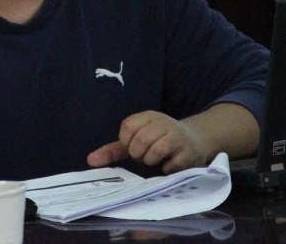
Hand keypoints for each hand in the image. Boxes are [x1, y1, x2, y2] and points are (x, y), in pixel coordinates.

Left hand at [87, 111, 210, 173]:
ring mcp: (177, 135)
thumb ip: (114, 150)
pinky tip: (169, 163)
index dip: (126, 142)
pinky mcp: (188, 151)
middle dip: (138, 154)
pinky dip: (165, 168)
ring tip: (157, 159)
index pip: (128, 126)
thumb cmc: (159, 141)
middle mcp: (163, 122)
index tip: (132, 147)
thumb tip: (90, 160)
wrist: (195, 141)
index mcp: (148, 116)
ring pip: (155, 152)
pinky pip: (170, 164)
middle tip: (144, 156)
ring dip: (151, 161)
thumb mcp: (137, 140)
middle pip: (140, 140)